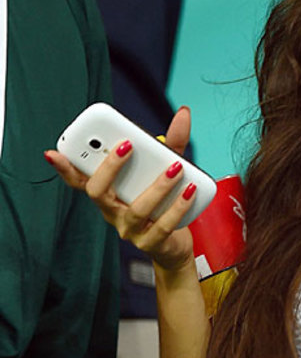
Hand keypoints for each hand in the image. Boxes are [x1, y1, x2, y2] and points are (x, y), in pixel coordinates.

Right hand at [45, 106, 195, 273]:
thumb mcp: (165, 169)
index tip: (53, 152)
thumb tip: (183, 113)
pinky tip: (189, 190)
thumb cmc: (162, 202)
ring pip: (136, 209)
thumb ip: (171, 144)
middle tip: (126, 145)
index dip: (64, 168)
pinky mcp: (150, 243)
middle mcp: (112, 212)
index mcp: (108, 192)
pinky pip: (162, 226)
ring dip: (156, 187)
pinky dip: (177, 206)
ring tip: (175, 168)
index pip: (79, 180)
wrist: (176, 244)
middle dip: (109, 167)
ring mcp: (130, 230)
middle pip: (98, 192)